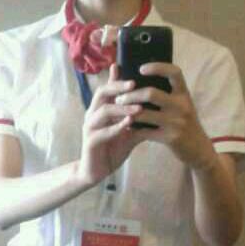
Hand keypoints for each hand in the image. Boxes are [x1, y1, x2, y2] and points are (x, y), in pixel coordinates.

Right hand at [76, 63, 145, 186]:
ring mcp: (89, 128)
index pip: (108, 88)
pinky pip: (103, 132)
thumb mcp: (127, 131)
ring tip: (138, 108)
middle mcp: (92, 115)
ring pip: (103, 111)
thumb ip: (136, 118)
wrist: (96, 171)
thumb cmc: (112, 149)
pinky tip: (129, 125)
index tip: (135, 74)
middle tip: (135, 84)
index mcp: (100, 109)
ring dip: (121, 108)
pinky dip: (116, 127)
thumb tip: (155, 107)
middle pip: (102, 93)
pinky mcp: (90, 142)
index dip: (118, 79)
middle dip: (118, 87)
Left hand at [114, 62, 218, 169]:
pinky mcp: (170, 138)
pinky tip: (126, 126)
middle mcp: (182, 105)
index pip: (174, 72)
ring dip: (127, 112)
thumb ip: (169, 92)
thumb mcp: (182, 105)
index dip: (157, 67)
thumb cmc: (185, 123)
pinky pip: (145, 131)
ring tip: (119, 111)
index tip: (141, 69)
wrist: (198, 149)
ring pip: (144, 113)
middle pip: (150, 94)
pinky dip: (133, 128)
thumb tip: (144, 76)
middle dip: (131, 95)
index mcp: (184, 94)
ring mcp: (176, 122)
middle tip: (119, 98)